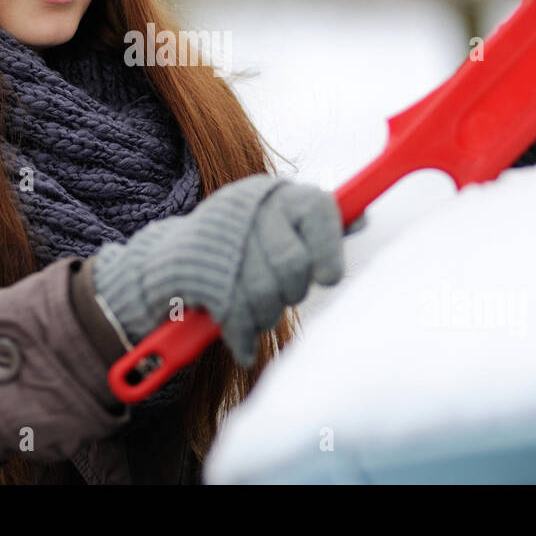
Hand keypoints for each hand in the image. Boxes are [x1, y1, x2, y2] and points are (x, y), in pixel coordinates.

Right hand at [89, 174, 344, 366]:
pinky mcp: (199, 271)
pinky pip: (236, 314)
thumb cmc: (244, 247)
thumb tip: (362, 218)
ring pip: (266, 294)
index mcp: (278, 195)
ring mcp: (224, 238)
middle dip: (289, 291)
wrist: (173, 262)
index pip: (318, 211)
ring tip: (256, 309)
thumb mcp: (282, 227)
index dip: (329, 248)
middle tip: (279, 292)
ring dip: (264, 315)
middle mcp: (252, 208)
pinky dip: (242, 336)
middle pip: (293, 264)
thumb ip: (320, 225)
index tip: (329, 277)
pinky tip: (242, 339)